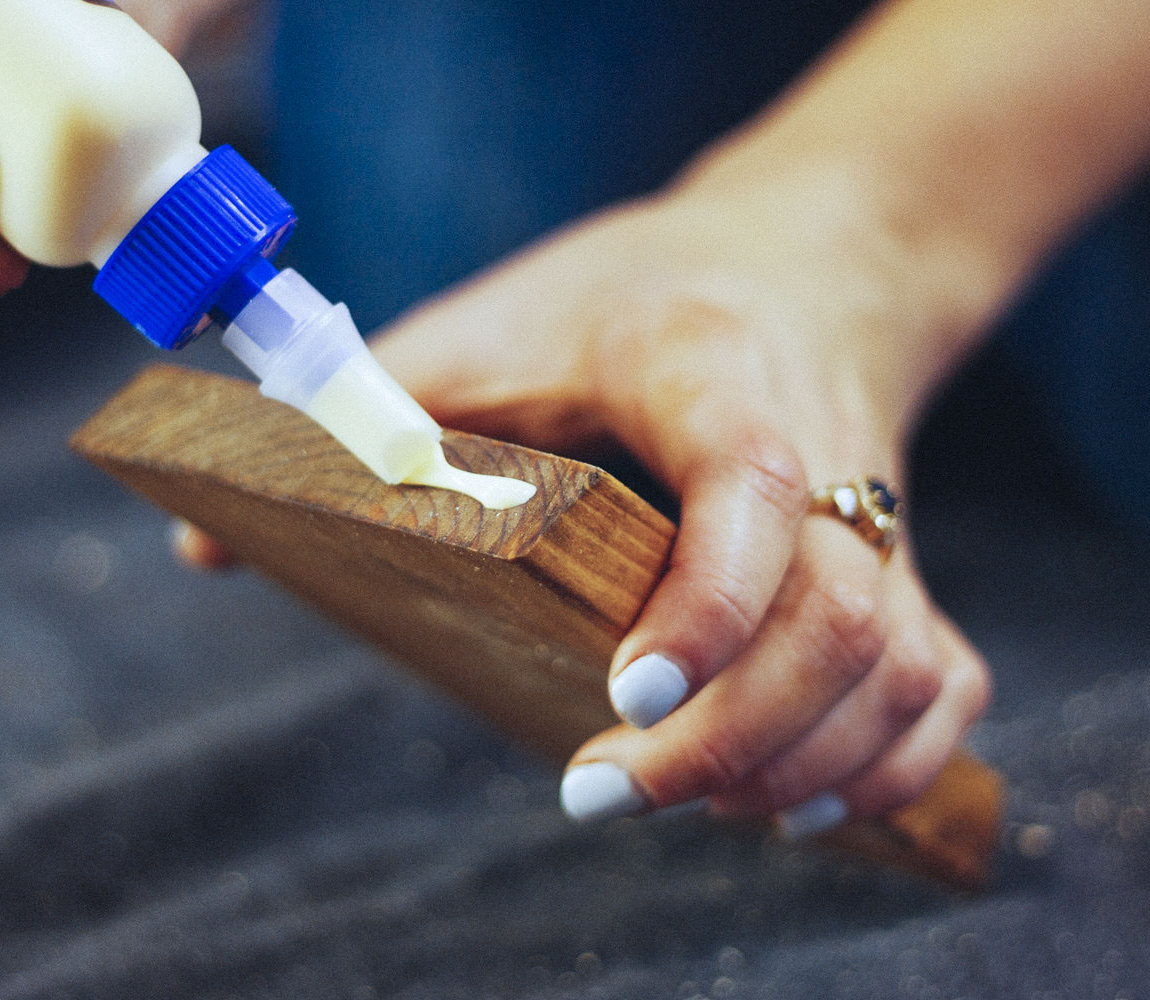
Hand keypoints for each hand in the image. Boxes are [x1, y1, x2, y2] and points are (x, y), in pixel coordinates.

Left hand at [368, 161, 991, 830]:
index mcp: (711, 370)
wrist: (805, 258)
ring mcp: (881, 519)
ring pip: (899, 669)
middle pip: (839, 616)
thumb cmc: (631, 295)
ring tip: (681, 809)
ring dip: (802, 766)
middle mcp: (822, 450)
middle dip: (734, 735)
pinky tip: (791, 807)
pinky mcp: (907, 571)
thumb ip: (369, 416)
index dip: (709, 603)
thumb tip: (206, 540)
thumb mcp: (488, 325)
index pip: (753, 483)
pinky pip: (943, 687)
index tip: (623, 697)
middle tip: (600, 792)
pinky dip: (888, 766)